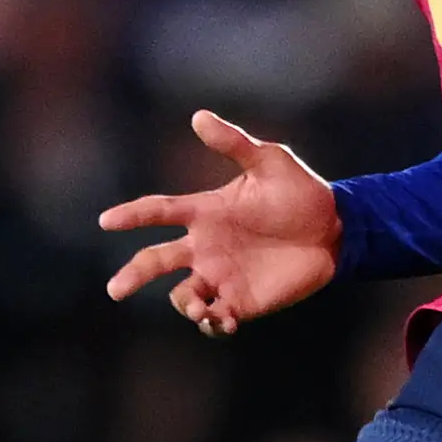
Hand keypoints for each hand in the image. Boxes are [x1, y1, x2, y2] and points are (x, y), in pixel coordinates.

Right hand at [100, 109, 341, 336]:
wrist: (335, 231)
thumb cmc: (301, 192)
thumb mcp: (270, 161)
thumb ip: (235, 144)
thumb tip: (198, 117)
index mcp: (205, 212)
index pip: (158, 211)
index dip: (131, 215)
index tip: (106, 221)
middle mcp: (205, 247)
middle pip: (156, 261)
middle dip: (133, 275)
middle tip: (115, 290)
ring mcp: (221, 276)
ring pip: (184, 296)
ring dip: (184, 304)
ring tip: (197, 306)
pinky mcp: (242, 301)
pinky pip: (216, 319)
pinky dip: (212, 324)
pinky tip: (221, 320)